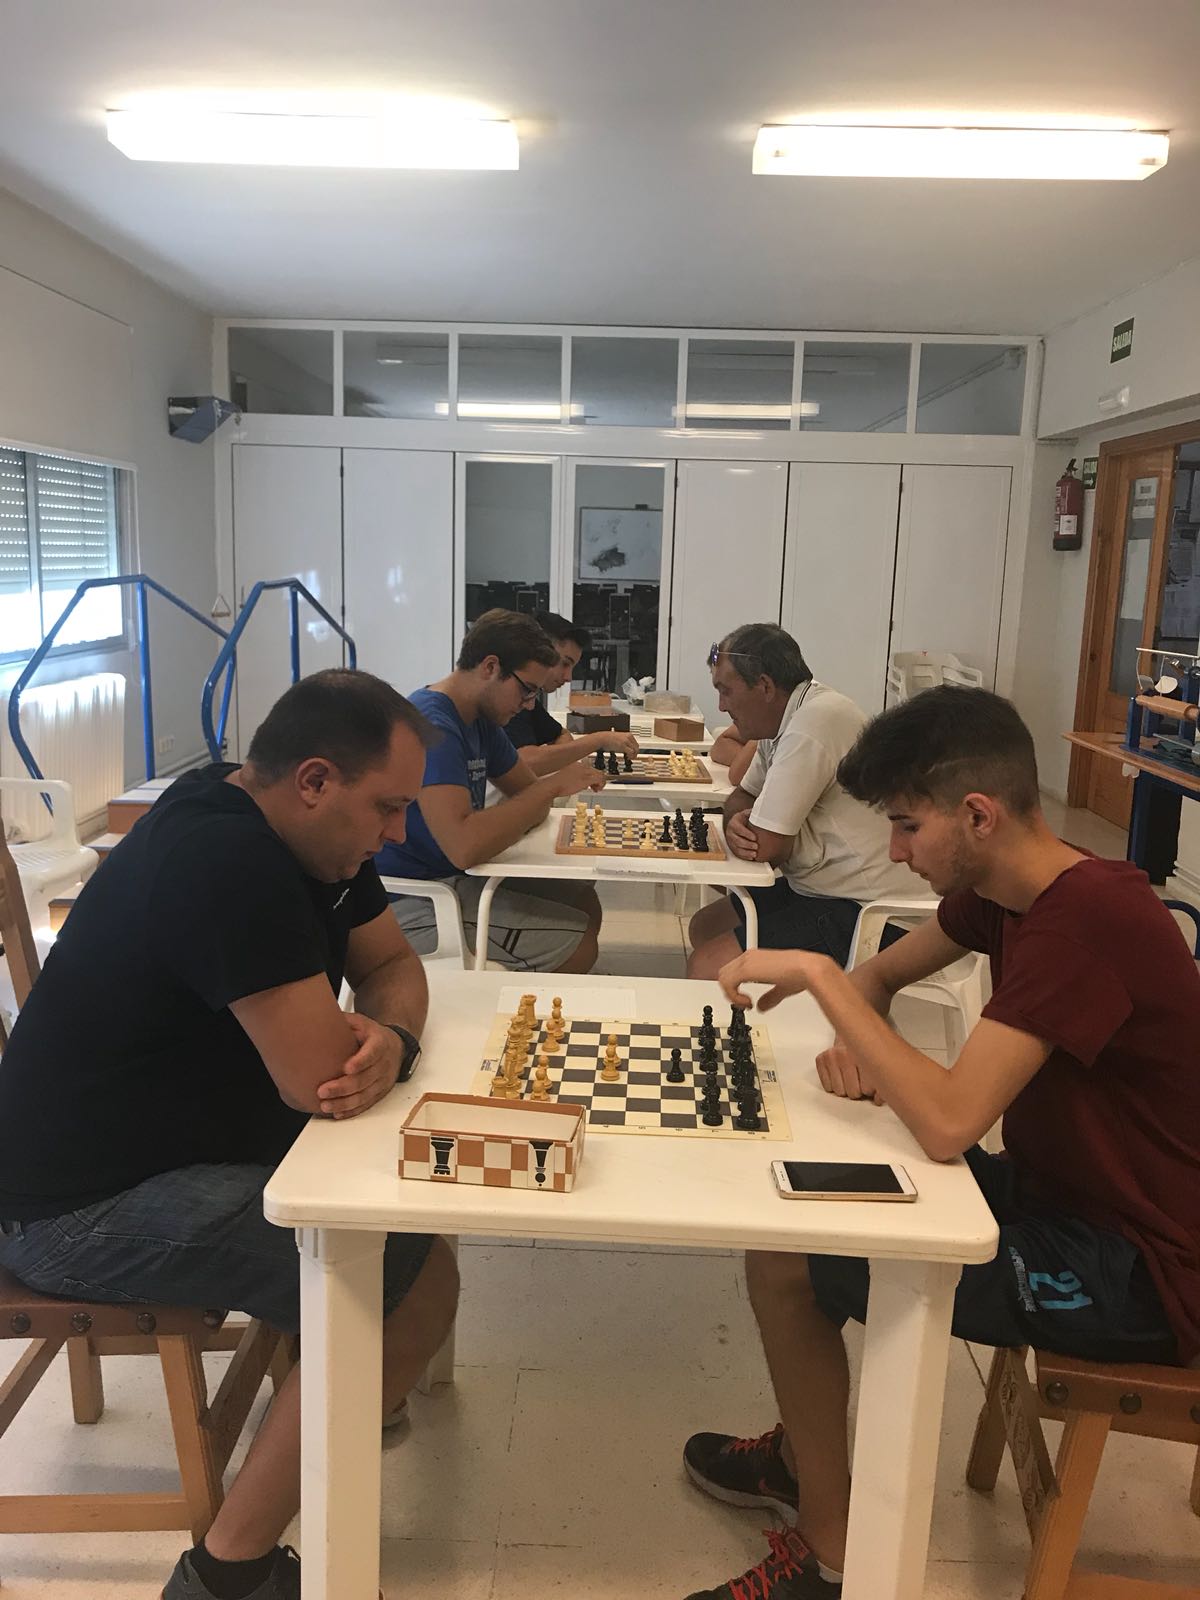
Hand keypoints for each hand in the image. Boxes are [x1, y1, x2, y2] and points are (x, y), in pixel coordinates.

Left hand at [316, 1013, 402, 1118]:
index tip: (346, 1067)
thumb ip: (343, 1022)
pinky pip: (367, 1104)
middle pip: (366, 1078)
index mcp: (380, 1043)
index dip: (361, 1061)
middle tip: (323, 1090)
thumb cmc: (371, 1035)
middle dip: (344, 1087)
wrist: (394, 1046)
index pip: (373, 1053)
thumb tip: (315, 1017)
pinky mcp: (380, 1093)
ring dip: (345, 1103)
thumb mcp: (360, 1022)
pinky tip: (337, 1113)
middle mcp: (384, 1064)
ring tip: (325, 1105)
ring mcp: (383, 1080)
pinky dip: (352, 1110)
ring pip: (365, 1095)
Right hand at [556, 759, 605, 796]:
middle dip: (595, 779)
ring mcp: (585, 771)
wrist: (551, 785)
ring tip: (596, 788)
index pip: (587, 767)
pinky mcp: (587, 779)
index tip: (588, 781)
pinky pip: (600, 780)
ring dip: (599, 782)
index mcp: (574, 763)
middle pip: (594, 770)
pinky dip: (601, 785)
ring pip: (599, 774)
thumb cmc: (553, 783)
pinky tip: (597, 789)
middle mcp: (581, 766)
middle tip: (593, 786)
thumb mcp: (561, 776)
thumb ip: (569, 776)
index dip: (589, 775)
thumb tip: (575, 782)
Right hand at [599, 731, 639, 757]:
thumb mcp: (619, 738)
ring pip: (635, 750)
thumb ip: (624, 742)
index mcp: (629, 735)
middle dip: (635, 753)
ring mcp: (626, 741)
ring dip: (633, 755)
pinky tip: (627, 758)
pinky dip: (630, 756)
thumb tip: (627, 748)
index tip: (633, 754)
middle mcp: (629, 737)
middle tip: (631, 757)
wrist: (602, 738)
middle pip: (637, 747)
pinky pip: (631, 752)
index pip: (636, 744)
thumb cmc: (608, 739)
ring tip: (629, 758)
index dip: (635, 750)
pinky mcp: (623, 746)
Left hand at [717, 948, 835, 1012]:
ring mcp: (747, 961)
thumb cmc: (801, 974)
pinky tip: (748, 1003)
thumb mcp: (782, 987)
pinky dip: (734, 997)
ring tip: (746, 1004)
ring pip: (722, 978)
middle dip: (730, 992)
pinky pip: (727, 984)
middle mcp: (749, 957)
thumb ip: (770, 996)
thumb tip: (762, 1006)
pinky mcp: (746, 969)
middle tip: (743, 1003)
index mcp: (755, 958)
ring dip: (731, 995)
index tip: (745, 1001)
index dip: (734, 988)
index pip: (733, 971)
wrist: (808, 969)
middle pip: (724, 974)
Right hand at [725, 809, 759, 860]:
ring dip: (746, 852)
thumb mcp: (746, 813)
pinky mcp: (733, 847)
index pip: (738, 829)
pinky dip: (745, 856)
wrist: (737, 823)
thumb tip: (763, 809)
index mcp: (734, 823)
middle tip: (756, 846)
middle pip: (737, 840)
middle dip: (747, 844)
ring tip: (755, 853)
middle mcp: (730, 833)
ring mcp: (731, 841)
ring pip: (737, 848)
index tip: (754, 837)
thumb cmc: (743, 819)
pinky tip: (751, 857)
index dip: (746, 834)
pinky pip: (737, 853)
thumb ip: (753, 812)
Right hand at [815, 1039, 883, 1102]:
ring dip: (846, 1088)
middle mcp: (846, 1054)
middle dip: (858, 1090)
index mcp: (865, 1055)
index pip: (868, 1089)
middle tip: (860, 1079)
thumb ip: (882, 1085)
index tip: (872, 1082)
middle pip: (853, 1093)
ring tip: (850, 1076)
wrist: (853, 1032)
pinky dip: (833, 1085)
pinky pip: (827, 1087)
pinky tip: (839, 1074)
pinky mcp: (821, 1059)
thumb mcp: (880, 1066)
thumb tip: (878, 1100)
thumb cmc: (867, 1052)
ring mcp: (832, 1056)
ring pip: (840, 1092)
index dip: (871, 1090)